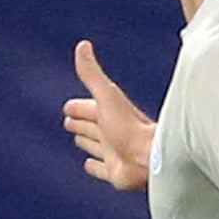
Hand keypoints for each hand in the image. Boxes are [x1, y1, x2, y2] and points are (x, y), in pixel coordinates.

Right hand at [62, 40, 152, 191]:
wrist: (150, 157)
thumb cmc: (129, 126)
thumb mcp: (107, 97)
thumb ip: (92, 75)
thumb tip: (82, 45)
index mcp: (109, 114)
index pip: (89, 108)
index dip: (78, 107)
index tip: (68, 107)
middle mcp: (112, 133)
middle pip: (92, 126)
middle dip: (81, 122)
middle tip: (70, 119)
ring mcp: (114, 153)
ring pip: (97, 145)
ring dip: (87, 141)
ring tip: (78, 138)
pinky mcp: (114, 173)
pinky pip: (101, 169)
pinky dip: (94, 167)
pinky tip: (88, 165)